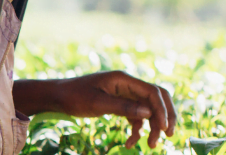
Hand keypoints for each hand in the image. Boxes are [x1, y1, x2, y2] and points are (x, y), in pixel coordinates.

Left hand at [55, 71, 176, 148]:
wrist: (57, 97)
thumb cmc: (74, 96)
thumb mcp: (97, 103)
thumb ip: (123, 107)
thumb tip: (148, 112)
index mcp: (123, 79)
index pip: (152, 92)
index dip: (162, 109)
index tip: (164, 128)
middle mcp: (126, 85)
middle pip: (156, 99)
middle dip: (165, 116)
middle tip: (169, 135)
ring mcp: (124, 94)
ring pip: (147, 110)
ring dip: (151, 127)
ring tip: (150, 145)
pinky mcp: (119, 104)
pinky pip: (135, 117)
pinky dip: (136, 130)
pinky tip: (130, 143)